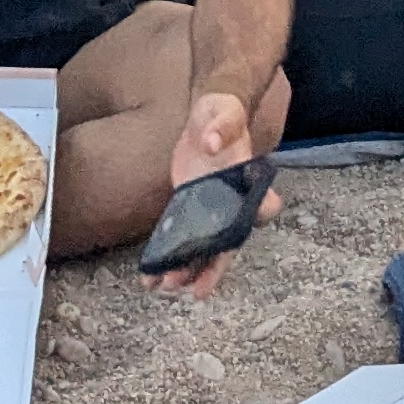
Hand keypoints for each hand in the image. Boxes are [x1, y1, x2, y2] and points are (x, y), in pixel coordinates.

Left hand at [146, 90, 282, 300]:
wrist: (210, 113)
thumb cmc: (224, 113)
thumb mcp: (225, 113)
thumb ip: (222, 126)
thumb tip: (212, 143)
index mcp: (247, 185)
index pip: (252, 216)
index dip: (239, 239)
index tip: (225, 256)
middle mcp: (232, 204)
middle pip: (225, 244)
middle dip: (209, 269)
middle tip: (193, 290)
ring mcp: (211, 210)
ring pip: (203, 248)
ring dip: (187, 270)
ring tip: (164, 287)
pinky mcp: (190, 208)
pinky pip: (181, 238)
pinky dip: (169, 256)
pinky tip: (151, 274)